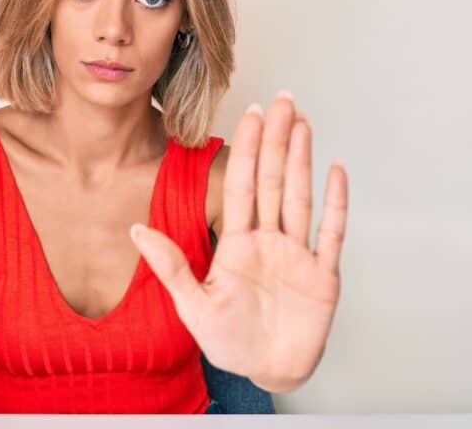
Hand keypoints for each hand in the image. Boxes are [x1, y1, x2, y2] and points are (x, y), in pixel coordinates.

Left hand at [130, 90, 348, 392]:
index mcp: (237, 243)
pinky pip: (331, 232)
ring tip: (302, 122)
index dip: (246, 150)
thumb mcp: (193, 305)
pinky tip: (336, 170)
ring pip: (300, 197)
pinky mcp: (323, 275)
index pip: (241, 186)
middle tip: (282, 100)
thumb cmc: (230, 341)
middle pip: (273, 181)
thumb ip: (169, 267)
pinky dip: (335, 203)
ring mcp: (298, 255)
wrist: (266, 371)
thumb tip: (134, 231)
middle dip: (277, 140)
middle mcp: (269, 241)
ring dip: (302, 160)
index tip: (249, 116)